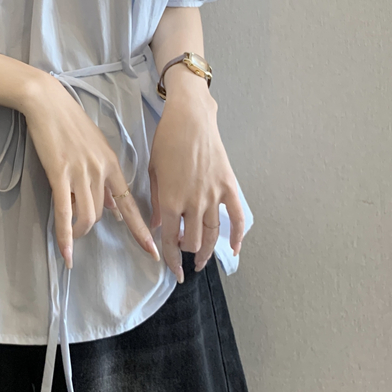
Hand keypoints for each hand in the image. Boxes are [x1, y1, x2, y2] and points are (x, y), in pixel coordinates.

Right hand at [21, 73, 160, 269]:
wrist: (48, 102)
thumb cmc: (70, 123)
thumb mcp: (96, 148)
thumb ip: (104, 179)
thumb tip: (113, 208)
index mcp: (112, 164)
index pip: (130, 204)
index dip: (141, 230)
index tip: (153, 252)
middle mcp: (100, 170)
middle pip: (101, 213)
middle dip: (90, 228)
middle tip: (78, 232)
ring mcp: (81, 172)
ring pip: (86, 215)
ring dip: (78, 231)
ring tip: (70, 235)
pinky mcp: (59, 173)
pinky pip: (65, 212)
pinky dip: (65, 235)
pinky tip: (66, 253)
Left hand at [148, 86, 245, 281]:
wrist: (190, 118)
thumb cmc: (166, 140)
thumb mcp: (153, 170)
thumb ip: (157, 201)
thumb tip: (159, 226)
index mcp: (170, 199)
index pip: (170, 240)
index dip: (171, 260)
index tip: (174, 273)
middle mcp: (193, 201)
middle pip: (192, 240)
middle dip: (187, 253)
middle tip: (185, 257)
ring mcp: (213, 195)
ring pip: (212, 234)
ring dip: (207, 251)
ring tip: (202, 261)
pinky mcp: (228, 186)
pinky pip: (236, 217)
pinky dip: (238, 236)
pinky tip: (235, 249)